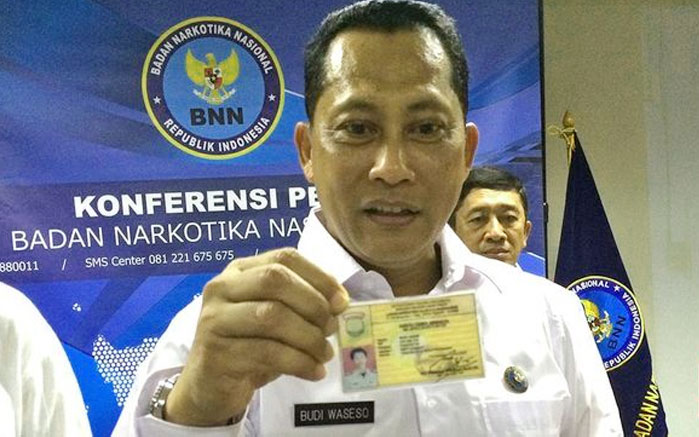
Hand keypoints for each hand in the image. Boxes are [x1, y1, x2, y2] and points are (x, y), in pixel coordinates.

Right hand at [163, 248, 348, 425]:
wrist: (211, 386)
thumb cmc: (250, 345)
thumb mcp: (277, 318)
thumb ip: (303, 303)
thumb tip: (340, 302)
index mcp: (240, 271)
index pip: (284, 258)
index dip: (319, 276)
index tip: (342, 301)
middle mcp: (221, 288)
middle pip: (275, 280)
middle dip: (312, 304)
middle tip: (332, 328)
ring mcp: (214, 319)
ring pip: (271, 316)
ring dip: (308, 337)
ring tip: (325, 354)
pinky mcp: (216, 352)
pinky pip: (267, 352)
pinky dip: (299, 362)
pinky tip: (314, 371)